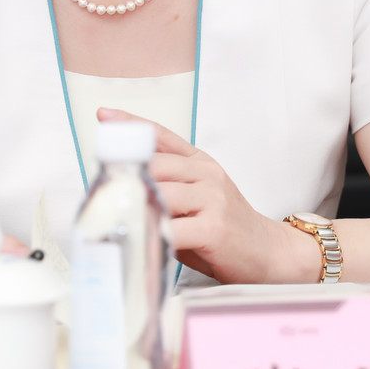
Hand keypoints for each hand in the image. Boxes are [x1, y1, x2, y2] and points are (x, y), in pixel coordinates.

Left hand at [96, 107, 312, 283]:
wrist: (272, 252)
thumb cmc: (227, 229)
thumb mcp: (198, 199)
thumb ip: (167, 190)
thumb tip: (121, 192)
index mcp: (201, 163)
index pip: (162, 136)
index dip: (132, 124)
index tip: (104, 115)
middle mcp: (206, 174)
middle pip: (155, 165)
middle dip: (123, 176)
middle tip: (97, 190)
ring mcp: (212, 198)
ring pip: (161, 194)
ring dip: (134, 207)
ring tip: (109, 217)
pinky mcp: (215, 227)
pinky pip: (174, 228)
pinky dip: (153, 235)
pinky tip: (139, 240)